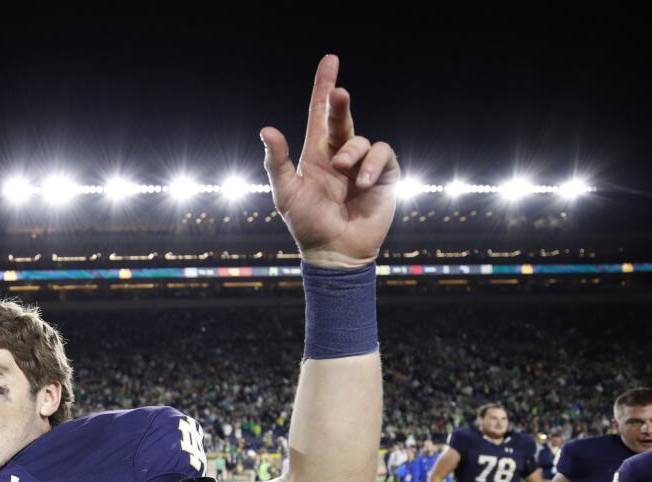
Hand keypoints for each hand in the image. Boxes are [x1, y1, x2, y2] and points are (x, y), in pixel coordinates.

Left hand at [261, 54, 399, 266]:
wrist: (334, 251)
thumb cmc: (307, 224)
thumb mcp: (286, 193)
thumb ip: (276, 162)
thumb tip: (267, 129)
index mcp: (315, 154)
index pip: (319, 114)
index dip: (323, 87)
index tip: (330, 60)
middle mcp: (340, 155)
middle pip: (342, 117)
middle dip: (340, 103)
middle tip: (338, 92)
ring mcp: (363, 164)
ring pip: (361, 139)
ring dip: (352, 153)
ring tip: (343, 172)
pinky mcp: (384, 175)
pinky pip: (382, 154)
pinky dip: (372, 165)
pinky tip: (362, 183)